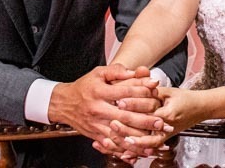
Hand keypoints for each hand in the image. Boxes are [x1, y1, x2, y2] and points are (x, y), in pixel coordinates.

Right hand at [48, 64, 169, 146]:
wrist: (64, 103)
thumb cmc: (84, 86)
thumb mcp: (98, 73)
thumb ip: (116, 70)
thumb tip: (136, 71)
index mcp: (99, 91)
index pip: (124, 91)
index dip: (141, 90)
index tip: (156, 89)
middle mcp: (98, 109)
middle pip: (124, 116)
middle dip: (144, 120)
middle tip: (160, 122)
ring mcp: (96, 124)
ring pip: (119, 134)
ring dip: (137, 140)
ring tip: (153, 142)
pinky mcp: (95, 135)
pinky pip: (111, 145)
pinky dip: (124, 150)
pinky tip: (136, 154)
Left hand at [107, 87, 205, 156]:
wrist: (201, 109)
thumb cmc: (185, 98)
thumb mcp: (169, 91)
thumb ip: (152, 91)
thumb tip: (134, 85)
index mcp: (168, 113)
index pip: (148, 110)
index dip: (133, 106)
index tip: (119, 101)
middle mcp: (166, 127)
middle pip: (144, 130)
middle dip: (127, 127)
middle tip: (112, 122)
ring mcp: (165, 135)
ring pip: (145, 143)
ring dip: (129, 142)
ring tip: (114, 139)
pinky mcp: (163, 140)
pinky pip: (148, 148)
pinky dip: (136, 151)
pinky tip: (124, 153)